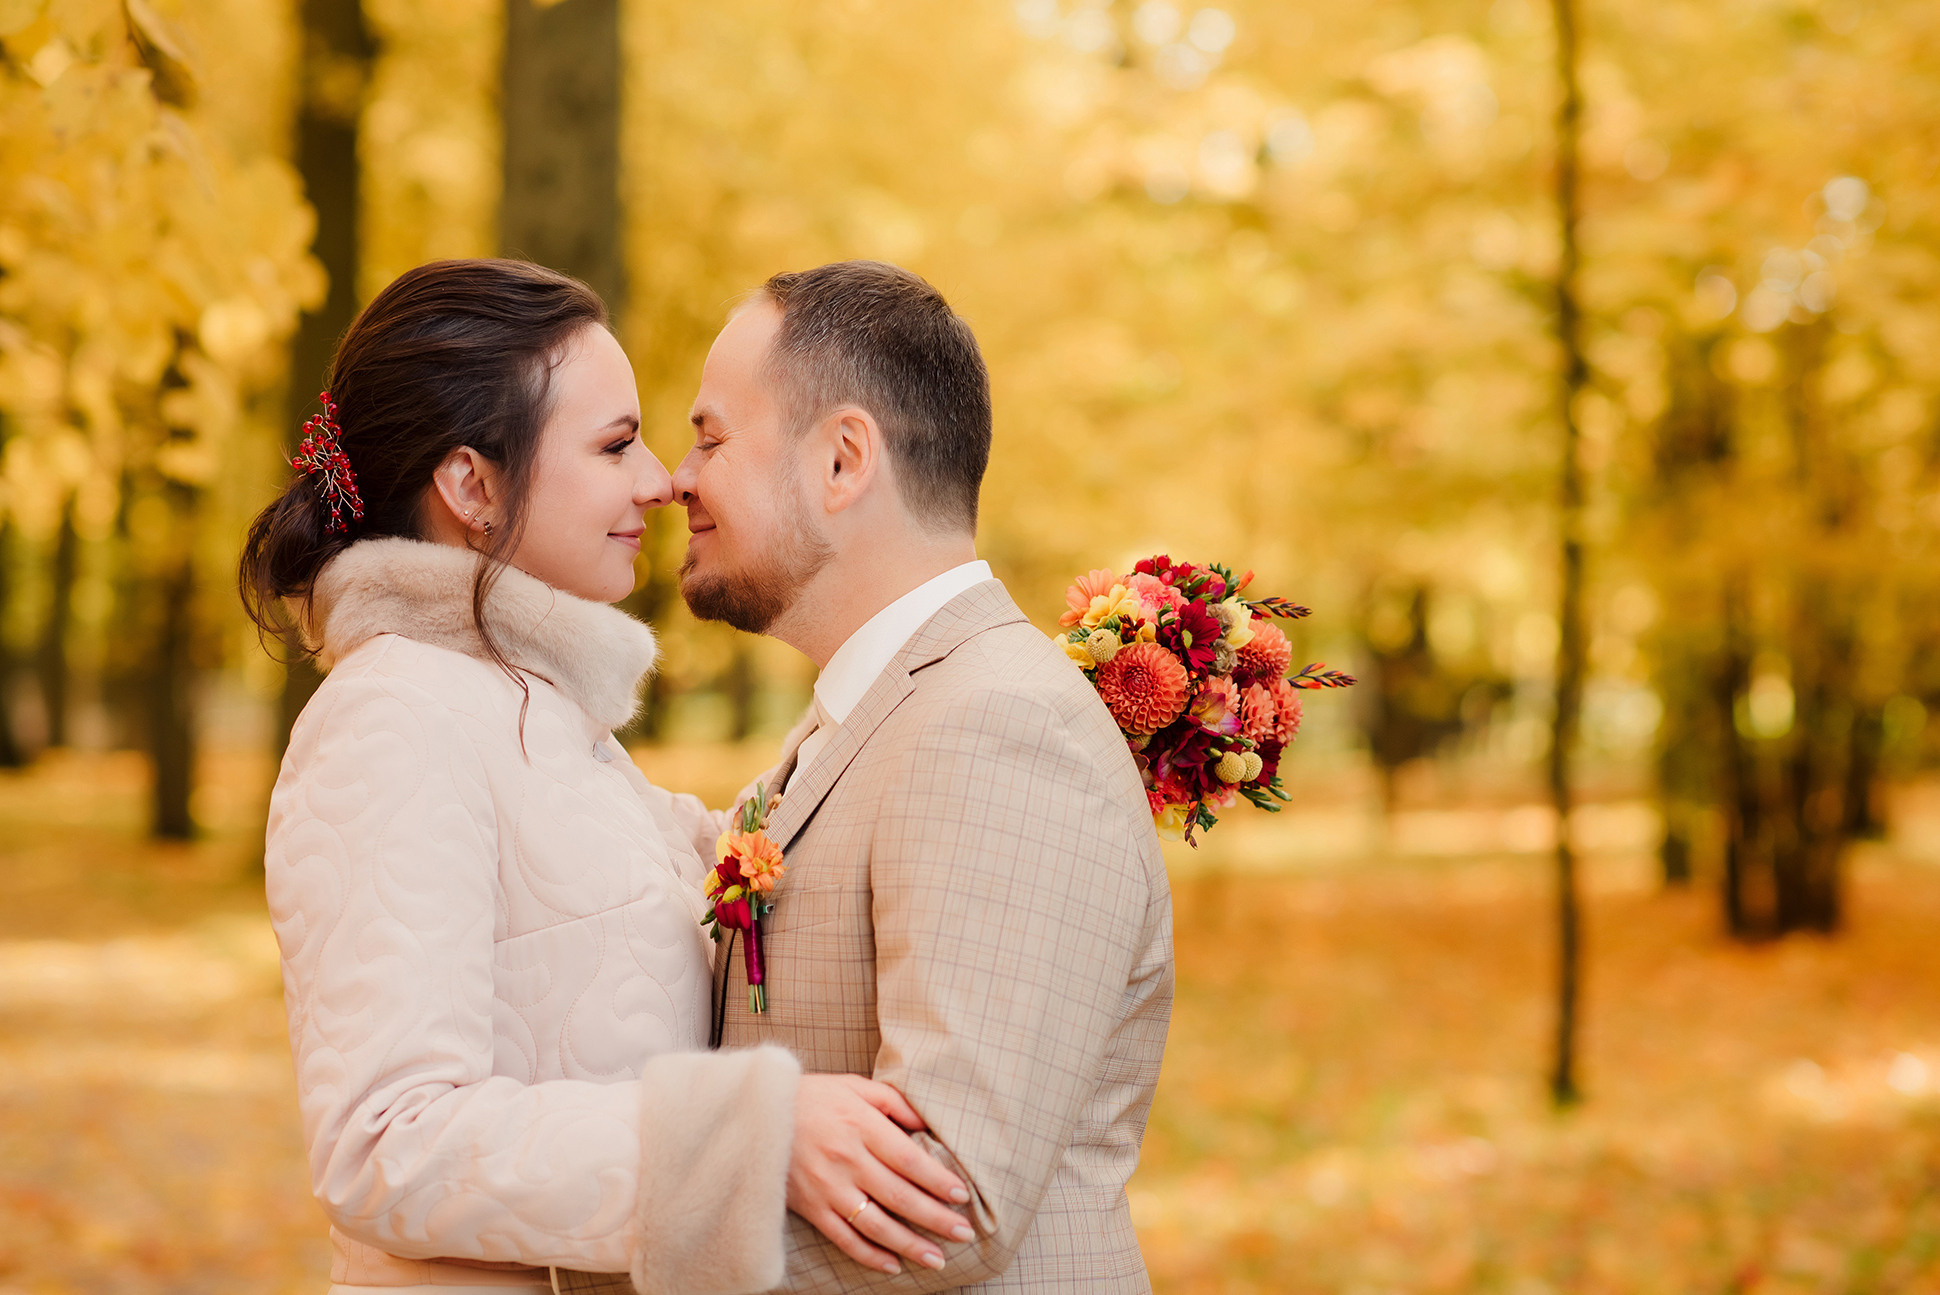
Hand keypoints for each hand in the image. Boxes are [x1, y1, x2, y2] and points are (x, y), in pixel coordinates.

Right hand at [788, 1073, 973, 1275]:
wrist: (753, 1114)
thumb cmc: (809, 1096)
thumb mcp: (852, 1085)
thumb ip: (892, 1102)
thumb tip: (927, 1123)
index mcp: (860, 1126)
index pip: (909, 1160)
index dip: (938, 1180)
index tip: (961, 1195)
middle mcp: (846, 1160)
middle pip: (899, 1196)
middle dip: (936, 1218)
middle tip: (964, 1233)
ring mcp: (826, 1188)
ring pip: (876, 1225)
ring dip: (910, 1245)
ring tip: (938, 1259)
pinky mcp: (810, 1208)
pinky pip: (844, 1238)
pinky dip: (869, 1256)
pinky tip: (893, 1264)